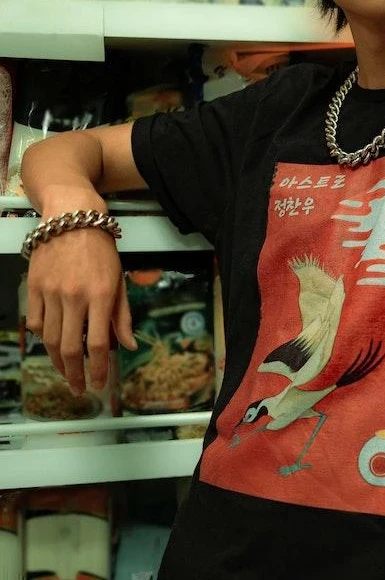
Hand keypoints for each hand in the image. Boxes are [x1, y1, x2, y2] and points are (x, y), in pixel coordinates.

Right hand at [26, 210, 136, 395]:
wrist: (71, 218)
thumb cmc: (101, 250)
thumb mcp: (120, 281)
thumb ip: (122, 316)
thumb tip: (128, 346)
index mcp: (101, 296)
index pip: (97, 344)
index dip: (98, 369)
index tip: (99, 385)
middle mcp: (74, 297)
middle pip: (70, 347)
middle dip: (74, 374)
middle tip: (78, 388)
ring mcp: (51, 292)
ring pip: (51, 339)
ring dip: (58, 362)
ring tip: (67, 373)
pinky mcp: (34, 287)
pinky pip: (36, 322)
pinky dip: (44, 338)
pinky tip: (53, 345)